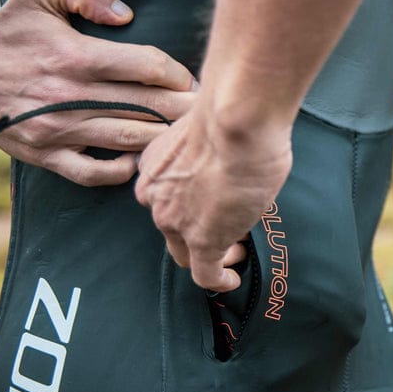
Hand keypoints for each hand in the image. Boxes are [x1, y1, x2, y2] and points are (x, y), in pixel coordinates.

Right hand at [0, 0, 195, 185]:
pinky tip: (140, 163)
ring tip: (188, 139)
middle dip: (184, 110)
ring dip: (162, 140)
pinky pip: (93, 173)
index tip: (193, 80)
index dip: (177, 73)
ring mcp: (59, 130)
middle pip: (146, 106)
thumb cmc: (10, 31)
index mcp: (74, 55)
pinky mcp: (47, 155)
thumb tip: (126, 14)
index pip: (145, 66)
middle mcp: (71, 96)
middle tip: (210, 112)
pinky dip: (120, 172)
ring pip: (127, 140)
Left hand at [135, 100, 292, 291]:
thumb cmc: (229, 112)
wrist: (235, 120)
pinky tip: (232, 279)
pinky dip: (219, 280)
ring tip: (238, 251)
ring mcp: (177, 222)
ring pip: (189, 252)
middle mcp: (156, 197)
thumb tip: (232, 155)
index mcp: (155, 167)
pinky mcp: (204, 242)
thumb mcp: (208, 130)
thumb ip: (210, 151)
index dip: (189, 206)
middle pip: (171, 229)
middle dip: (197, 234)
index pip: (165, 198)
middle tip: (226, 233)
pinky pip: (206, 274)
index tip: (211, 206)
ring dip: (214, 253)